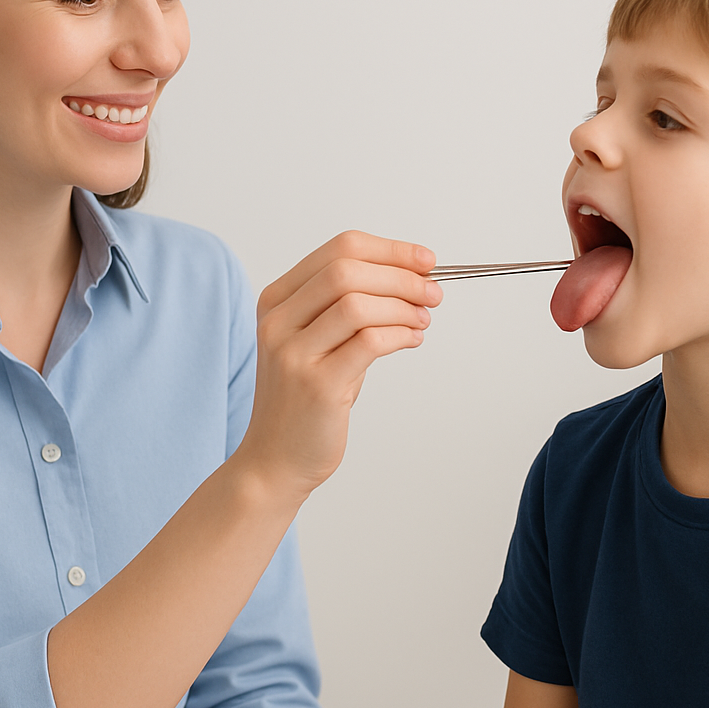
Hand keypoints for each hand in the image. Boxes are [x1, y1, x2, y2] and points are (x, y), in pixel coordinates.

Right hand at [234, 230, 440, 502]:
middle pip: (347, 270)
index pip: (339, 249)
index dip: (390, 250)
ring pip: (357, 303)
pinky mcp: (317, 385)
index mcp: (277, 300)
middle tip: (432, 292)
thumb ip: (350, 306)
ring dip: (403, 306)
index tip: (425, 259)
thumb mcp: (317, 340)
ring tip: (422, 319)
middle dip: (401, 276)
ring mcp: (293, 353)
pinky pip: (368, 343)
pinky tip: (411, 340)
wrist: (276, 458)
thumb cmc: (305, 398)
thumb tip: (413, 277)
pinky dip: (400, 334)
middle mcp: (279, 321)